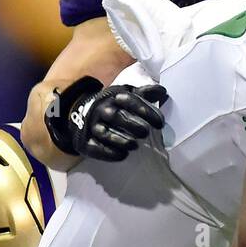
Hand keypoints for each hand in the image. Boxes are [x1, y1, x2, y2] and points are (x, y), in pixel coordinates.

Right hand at [48, 78, 167, 161]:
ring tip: (134, 145)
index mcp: (115, 97)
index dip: (145, 110)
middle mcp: (103, 110)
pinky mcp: (87, 142)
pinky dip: (108, 152)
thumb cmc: (114, 106)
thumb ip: (145, 94)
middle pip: (116, 116)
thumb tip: (163, 91)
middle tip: (145, 132)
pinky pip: (95, 147)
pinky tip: (122, 155)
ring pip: (104, 133)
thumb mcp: (128, 96)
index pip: (130, 100)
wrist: (83, 115)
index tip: (160, 123)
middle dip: (132, 124)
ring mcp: (93, 126)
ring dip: (120, 140)